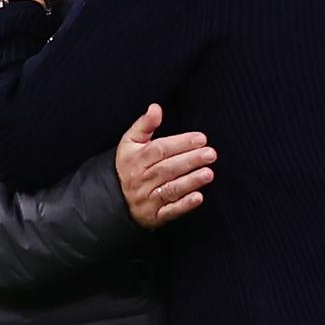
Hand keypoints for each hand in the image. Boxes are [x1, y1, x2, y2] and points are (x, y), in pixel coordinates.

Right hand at [116, 104, 215, 228]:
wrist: (114, 198)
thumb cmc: (129, 165)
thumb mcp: (130, 142)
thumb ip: (145, 124)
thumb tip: (155, 108)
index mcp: (135, 159)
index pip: (159, 150)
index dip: (181, 143)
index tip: (201, 138)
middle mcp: (141, 179)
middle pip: (167, 169)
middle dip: (190, 160)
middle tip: (210, 154)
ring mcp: (147, 199)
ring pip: (170, 189)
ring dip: (191, 181)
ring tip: (209, 173)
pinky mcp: (154, 216)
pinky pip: (169, 211)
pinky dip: (184, 205)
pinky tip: (198, 197)